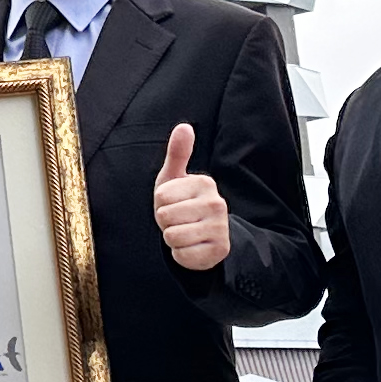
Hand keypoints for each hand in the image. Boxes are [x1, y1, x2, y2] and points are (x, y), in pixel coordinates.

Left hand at [152, 122, 230, 272]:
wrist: (202, 238)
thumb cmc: (181, 204)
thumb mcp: (174, 179)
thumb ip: (178, 153)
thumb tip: (184, 126)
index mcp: (205, 184)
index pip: (161, 196)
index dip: (160, 203)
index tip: (173, 204)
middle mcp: (217, 204)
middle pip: (165, 216)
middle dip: (165, 222)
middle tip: (178, 221)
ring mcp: (220, 228)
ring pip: (172, 236)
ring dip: (172, 238)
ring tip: (184, 233)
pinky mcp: (218, 250)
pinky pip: (182, 254)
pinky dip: (181, 254)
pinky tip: (192, 247)